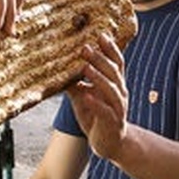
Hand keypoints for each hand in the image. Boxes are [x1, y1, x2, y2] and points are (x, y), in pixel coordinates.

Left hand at [65, 34, 128, 161]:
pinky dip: (96, 103)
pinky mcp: (113, 122)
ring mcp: (118, 108)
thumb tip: (58, 70)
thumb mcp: (83, 98)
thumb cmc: (97, 117)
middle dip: (100, 59)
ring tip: (86, 68)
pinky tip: (86, 95)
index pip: (117, 62)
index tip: (101, 34)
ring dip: (99, 77)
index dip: (111, 48)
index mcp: (115, 84)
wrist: (110, 144)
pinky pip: (105, 111)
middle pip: (113, 72)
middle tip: (86, 47)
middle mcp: (120, 93)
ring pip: (112, 89)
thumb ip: (75, 84)